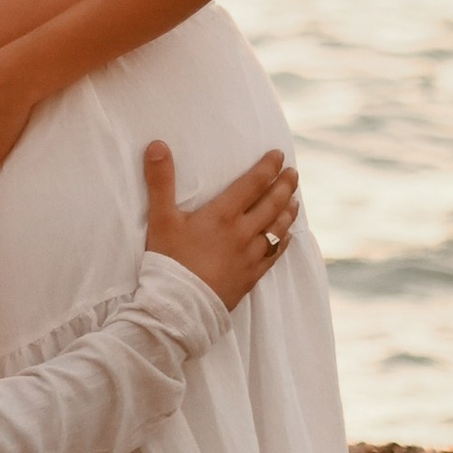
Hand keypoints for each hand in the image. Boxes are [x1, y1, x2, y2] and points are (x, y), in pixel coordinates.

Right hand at [141, 140, 300, 309]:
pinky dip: (284, 241)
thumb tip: (157, 145)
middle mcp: (243, 233)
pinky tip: (287, 237)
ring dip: (288, 211)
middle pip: (272, 204)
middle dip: (284, 186)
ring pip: (277, 229)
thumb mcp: (160, 218)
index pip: (253, 184)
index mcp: (224, 215)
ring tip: (294, 199)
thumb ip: (160, 181)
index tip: (278, 156)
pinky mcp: (251, 277)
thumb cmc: (169, 261)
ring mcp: (250, 256)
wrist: (180, 307)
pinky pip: (275, 254)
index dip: (267, 167)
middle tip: (293, 173)